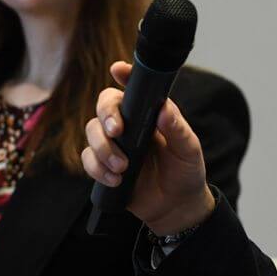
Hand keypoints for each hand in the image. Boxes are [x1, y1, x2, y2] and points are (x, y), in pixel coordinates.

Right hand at [82, 61, 214, 234]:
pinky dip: (98, 168)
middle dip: (106, 116)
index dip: (123, 75)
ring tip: (123, 167)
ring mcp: (114, 144)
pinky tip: (116, 179)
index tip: (118, 69)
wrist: (176, 206)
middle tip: (117, 131)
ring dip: (103, 149)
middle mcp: (129, 125)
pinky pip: (88, 160)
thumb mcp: (188, 149)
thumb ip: (178, 129)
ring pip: (91, 132)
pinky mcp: (103, 166)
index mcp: (149, 114)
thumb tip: (163, 109)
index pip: (133, 89)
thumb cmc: (186, 171)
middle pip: (104, 106)